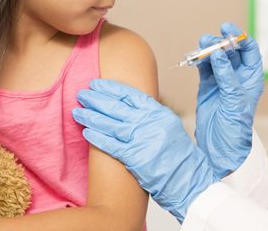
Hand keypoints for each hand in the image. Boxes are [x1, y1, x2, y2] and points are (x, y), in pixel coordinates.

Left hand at [73, 79, 216, 222]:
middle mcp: (151, 123)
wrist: (190, 182)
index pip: (130, 95)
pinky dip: (97, 138)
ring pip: (110, 124)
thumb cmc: (179, 157)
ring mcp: (143, 140)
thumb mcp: (170, 128)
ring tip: (77, 111)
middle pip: (117, 107)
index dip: (111, 88)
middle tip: (81, 94)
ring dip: (91, 117)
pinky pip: (111, 145)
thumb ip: (151, 116)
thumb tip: (131, 105)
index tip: (97, 84)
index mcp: (159, 113)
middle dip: (96, 99)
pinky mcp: (136, 158)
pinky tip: (86, 131)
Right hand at [195, 22, 263, 177]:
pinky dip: (199, 60)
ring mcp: (222, 80)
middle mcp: (238, 77)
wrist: (220, 145)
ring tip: (200, 46)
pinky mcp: (208, 86)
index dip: (240, 39)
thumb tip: (219, 53)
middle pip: (230, 51)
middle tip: (210, 39)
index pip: (249, 51)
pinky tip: (195, 57)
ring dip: (208, 50)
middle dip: (220, 42)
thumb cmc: (235, 126)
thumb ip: (226, 76)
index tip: (228, 31)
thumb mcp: (234, 99)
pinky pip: (204, 68)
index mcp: (252, 78)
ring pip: (215, 57)